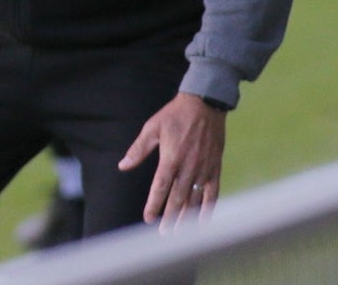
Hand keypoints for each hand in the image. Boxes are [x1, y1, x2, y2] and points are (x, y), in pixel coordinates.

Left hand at [118, 92, 225, 231]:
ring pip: (194, 199)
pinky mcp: (215, 168)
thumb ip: (138, 149)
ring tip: (179, 232)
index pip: (160, 188)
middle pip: (178, 199)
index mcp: (171, 158)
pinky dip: (208, 208)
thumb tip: (122, 166)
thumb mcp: (152, 128)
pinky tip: (202, 221)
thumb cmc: (174, 115)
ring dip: (186, 217)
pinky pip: (213, 193)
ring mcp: (204, 169)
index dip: (154, 204)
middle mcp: (188, 167)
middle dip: (170, 218)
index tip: (148, 218)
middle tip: (162, 233)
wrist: (204, 104)